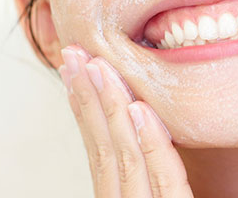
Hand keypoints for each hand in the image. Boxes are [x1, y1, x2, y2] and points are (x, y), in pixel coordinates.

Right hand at [57, 46, 193, 197]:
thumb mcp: (165, 193)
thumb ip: (155, 172)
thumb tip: (143, 124)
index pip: (99, 152)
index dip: (83, 111)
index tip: (72, 73)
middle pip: (104, 148)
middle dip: (88, 97)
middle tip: (73, 54)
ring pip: (126, 156)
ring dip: (111, 107)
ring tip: (98, 66)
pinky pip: (165, 179)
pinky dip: (151, 143)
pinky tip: (138, 110)